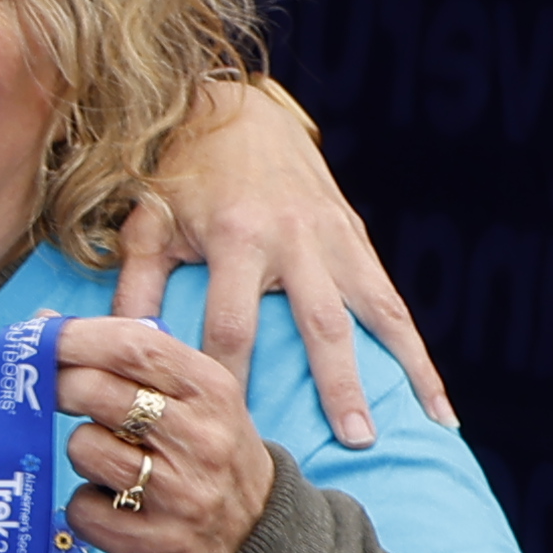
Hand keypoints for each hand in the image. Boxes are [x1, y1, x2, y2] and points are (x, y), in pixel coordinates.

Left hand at [51, 309, 275, 552]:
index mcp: (212, 390)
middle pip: (97, 393)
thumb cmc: (206, 449)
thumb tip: (44, 325)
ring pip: (84, 449)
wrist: (254, 534)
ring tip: (108, 459)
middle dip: (58, 385)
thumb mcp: (194, 394)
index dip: (75, 337)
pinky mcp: (156, 542)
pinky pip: (82, 509)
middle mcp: (200, 440)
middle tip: (47, 390)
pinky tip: (111, 503)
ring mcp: (179, 494)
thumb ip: (129, 358)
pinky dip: (85, 505)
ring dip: (80, 450)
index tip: (40, 336)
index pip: (133, 346)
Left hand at [107, 71, 430, 449]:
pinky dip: (419, 352)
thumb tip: (114, 349)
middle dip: (339, 384)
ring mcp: (333, 239)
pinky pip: (394, 302)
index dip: (232, 380)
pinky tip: (437, 400)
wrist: (238, 112)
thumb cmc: (182, 175)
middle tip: (354, 440)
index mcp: (236, 237)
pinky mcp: (356, 238)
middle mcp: (293, 239)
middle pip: (321, 324)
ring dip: (401, 371)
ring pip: (375, 313)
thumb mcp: (148, 224)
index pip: (232, 325)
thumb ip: (134, 287)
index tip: (232, 429)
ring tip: (423, 427)